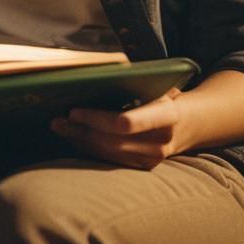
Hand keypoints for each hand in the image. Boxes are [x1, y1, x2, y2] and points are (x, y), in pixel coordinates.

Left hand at [50, 88, 184, 169]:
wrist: (186, 123)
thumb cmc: (161, 93)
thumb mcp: (154, 83)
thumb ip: (131, 81)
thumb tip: (92, 76)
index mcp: (167, 114)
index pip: (127, 122)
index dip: (96, 119)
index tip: (73, 111)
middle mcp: (162, 141)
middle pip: (112, 140)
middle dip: (81, 130)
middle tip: (57, 120)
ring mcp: (154, 158)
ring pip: (109, 152)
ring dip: (80, 141)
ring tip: (59, 127)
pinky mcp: (144, 167)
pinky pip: (112, 159)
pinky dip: (91, 148)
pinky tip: (75, 137)